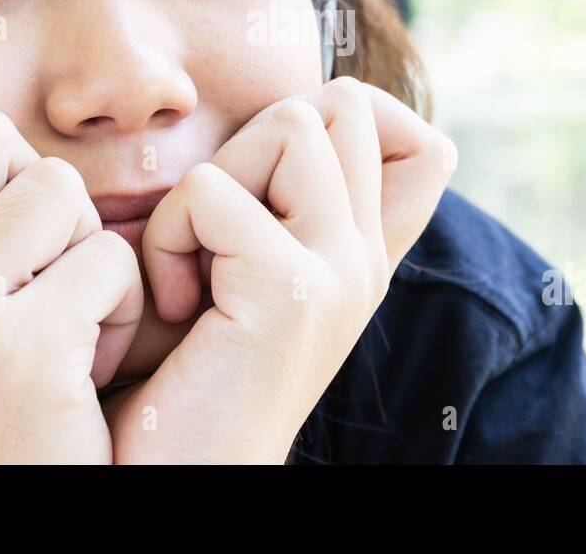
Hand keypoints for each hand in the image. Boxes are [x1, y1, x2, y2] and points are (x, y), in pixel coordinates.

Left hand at [102, 77, 456, 462]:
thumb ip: (282, 212)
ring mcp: (342, 272)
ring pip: (291, 123)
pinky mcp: (290, 289)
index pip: (419, 141)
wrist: (172, 480)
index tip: (266, 186)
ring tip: (194, 264)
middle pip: (346, 105)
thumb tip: (299, 122)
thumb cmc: (180, 381)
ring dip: (212, 183)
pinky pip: (208, 190)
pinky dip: (166, 237)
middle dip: (257, 140)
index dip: (342, 122)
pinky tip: (170, 306)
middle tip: (216, 229)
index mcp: (364, 259)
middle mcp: (367, 262)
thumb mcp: (244, 279)